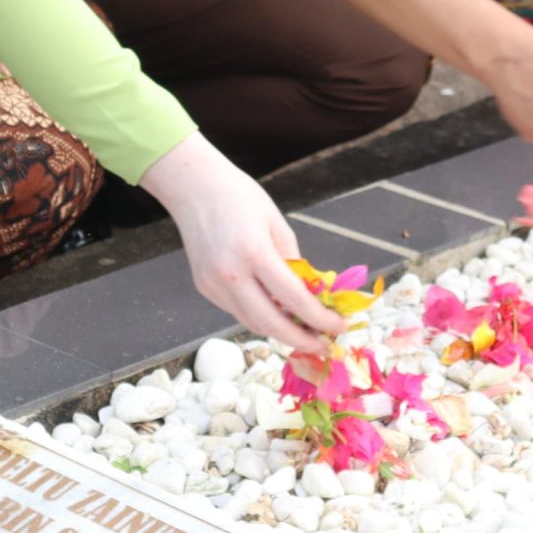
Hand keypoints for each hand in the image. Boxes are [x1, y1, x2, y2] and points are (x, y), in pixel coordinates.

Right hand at [143, 133, 345, 355]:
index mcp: (254, 252)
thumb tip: (311, 296)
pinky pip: (237, 311)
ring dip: (280, 331)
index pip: (294, 299)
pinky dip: (259, 315)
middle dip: (300, 340)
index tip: (340, 326)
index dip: (320, 319)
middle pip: (270, 323)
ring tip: (304, 331)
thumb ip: (294, 262)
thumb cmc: (239, 197)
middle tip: (323, 345)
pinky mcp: (204, 287)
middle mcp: (230, 274)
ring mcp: (213, 284)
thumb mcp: (277, 223)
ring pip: (251, 322)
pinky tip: (276, 311)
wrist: (193, 186)